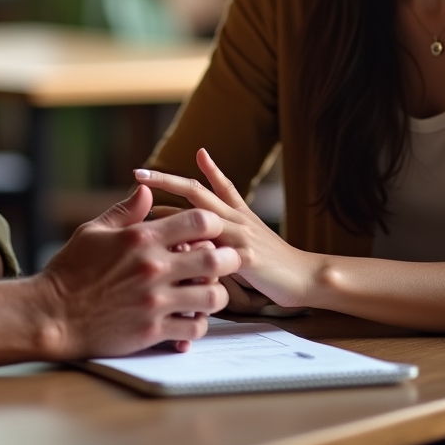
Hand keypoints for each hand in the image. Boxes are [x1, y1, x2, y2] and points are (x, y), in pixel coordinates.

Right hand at [35, 185, 237, 359]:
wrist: (54, 314)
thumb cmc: (71, 269)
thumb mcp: (94, 230)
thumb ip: (126, 210)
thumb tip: (146, 190)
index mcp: (142, 238)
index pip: (198, 221)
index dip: (211, 223)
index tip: (207, 230)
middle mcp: (154, 268)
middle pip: (216, 259)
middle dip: (228, 258)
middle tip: (224, 261)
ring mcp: (155, 302)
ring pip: (212, 297)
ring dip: (216, 293)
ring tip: (207, 291)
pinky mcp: (152, 331)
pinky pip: (195, 329)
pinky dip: (198, 323)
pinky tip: (190, 317)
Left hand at [134, 149, 321, 309]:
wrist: (305, 277)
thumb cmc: (272, 261)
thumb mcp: (248, 235)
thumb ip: (223, 226)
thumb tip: (194, 226)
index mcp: (236, 211)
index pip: (208, 183)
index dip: (179, 173)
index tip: (147, 168)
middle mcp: (235, 218)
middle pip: (198, 191)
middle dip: (167, 180)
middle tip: (139, 174)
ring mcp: (241, 236)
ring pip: (202, 218)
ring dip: (173, 216)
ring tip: (148, 213)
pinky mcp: (246, 258)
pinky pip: (217, 253)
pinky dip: (197, 252)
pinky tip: (177, 252)